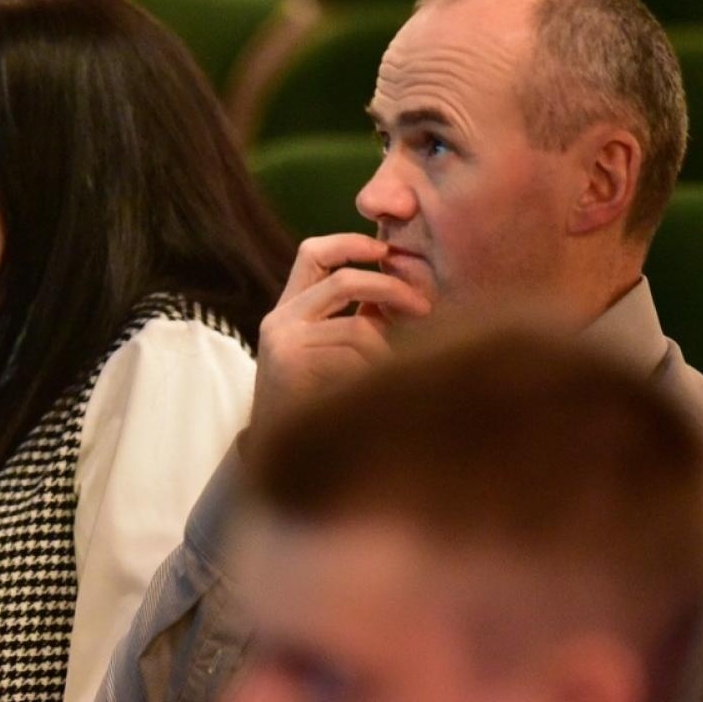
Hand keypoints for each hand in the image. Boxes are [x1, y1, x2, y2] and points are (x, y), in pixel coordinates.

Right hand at [245, 233, 430, 455]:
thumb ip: (355, 323)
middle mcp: (280, 320)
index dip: (351, 242)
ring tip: (393, 378)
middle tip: (425, 308)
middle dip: (392, 289)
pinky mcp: (292, 366)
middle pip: (344, 279)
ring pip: (359, 328)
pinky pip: (355, 360)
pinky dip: (376, 377)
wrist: (278, 459)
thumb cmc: (315, 408)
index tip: (386, 249)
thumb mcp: (331, 356)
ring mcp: (284, 342)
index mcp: (288, 311)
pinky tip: (372, 398)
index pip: (313, 253)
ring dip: (388, 353)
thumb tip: (406, 296)